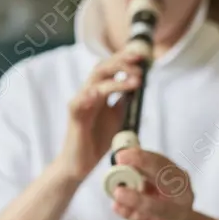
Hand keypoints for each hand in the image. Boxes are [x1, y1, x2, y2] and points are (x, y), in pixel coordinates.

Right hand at [54, 49, 146, 182]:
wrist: (81, 163)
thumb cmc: (98, 139)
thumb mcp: (119, 117)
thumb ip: (126, 101)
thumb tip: (139, 85)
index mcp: (100, 92)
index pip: (111, 67)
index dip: (125, 58)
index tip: (144, 55)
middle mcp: (89, 93)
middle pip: (102, 68)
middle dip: (122, 61)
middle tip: (141, 61)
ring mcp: (81, 103)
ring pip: (94, 82)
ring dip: (115, 79)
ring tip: (135, 80)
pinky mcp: (74, 117)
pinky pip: (78, 102)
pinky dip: (89, 95)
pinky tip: (100, 92)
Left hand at [109, 148, 195, 219]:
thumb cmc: (165, 203)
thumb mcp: (157, 186)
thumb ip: (143, 174)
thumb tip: (122, 160)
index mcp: (179, 178)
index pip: (163, 163)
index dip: (143, 156)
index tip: (122, 154)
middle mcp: (182, 194)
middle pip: (166, 178)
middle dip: (144, 166)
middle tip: (121, 162)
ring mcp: (177, 214)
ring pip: (158, 206)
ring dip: (137, 199)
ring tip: (118, 192)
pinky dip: (131, 215)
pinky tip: (118, 208)